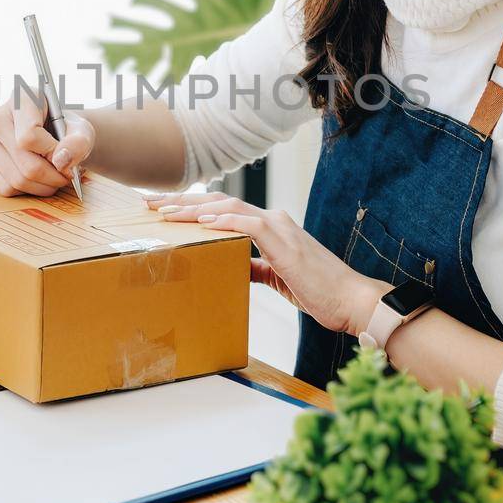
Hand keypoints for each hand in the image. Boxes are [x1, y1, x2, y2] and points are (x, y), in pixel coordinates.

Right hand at [0, 92, 94, 196]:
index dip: (52, 153)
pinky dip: (26, 191)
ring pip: (16, 180)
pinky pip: (4, 189)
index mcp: (21, 99)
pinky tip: (35, 179)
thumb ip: (78, 143)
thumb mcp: (82, 131)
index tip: (65, 156)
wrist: (52, 135)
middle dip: (53, 176)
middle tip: (66, 175)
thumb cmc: (65, 130)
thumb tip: (61, 161)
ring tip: (54, 177)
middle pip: (25, 164)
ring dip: (42, 187)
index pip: (29, 136)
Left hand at [145, 192, 387, 335]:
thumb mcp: (278, 278)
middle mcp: (273, 220)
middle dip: (182, 201)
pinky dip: (224, 221)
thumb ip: (255, 267)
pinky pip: (249, 224)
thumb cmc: (319, 292)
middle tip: (150, 202)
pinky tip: (202, 223)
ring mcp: (280, 228)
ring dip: (194, 208)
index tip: (164, 210)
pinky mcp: (284, 243)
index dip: (193, 207)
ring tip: (165, 212)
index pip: (224, 208)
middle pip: (220, 201)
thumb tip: (233, 268)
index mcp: (271, 227)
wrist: (351, 301)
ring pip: (229, 206)